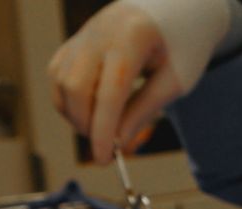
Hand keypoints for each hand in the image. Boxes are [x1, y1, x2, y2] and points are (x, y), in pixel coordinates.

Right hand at [47, 0, 230, 162]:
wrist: (176, 8)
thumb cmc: (182, 44)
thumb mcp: (176, 80)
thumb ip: (144, 110)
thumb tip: (116, 141)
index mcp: (133, 36)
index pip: (109, 92)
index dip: (103, 130)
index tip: (104, 160)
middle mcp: (101, 30)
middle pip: (75, 88)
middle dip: (86, 124)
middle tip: (107, 143)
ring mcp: (85, 33)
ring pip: (61, 83)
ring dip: (75, 114)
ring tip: (102, 124)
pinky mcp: (76, 40)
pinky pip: (58, 75)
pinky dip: (67, 100)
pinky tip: (89, 110)